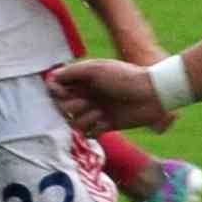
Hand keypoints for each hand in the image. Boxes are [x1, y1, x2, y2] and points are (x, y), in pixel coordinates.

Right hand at [46, 57, 174, 137]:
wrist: (151, 95)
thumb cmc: (124, 77)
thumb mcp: (96, 69)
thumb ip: (72, 72)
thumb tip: (50, 78)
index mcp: (83, 80)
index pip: (58, 88)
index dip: (57, 92)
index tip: (63, 91)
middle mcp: (86, 95)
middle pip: (62, 107)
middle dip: (71, 106)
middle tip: (87, 101)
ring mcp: (95, 111)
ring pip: (74, 122)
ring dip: (84, 117)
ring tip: (100, 112)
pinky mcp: (105, 125)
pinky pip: (88, 133)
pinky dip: (94, 128)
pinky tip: (106, 121)